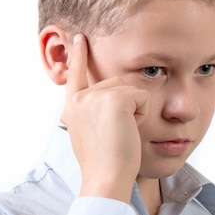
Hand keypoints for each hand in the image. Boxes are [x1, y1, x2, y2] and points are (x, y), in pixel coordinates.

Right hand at [60, 34, 149, 202]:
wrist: (106, 177)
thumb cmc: (103, 163)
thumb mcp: (87, 134)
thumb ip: (90, 114)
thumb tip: (102, 102)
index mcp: (72, 108)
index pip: (75, 76)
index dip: (78, 56)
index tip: (80, 38)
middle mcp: (81, 99)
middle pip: (116, 82)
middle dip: (126, 104)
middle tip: (118, 133)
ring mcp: (96, 97)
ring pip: (130, 89)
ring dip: (134, 110)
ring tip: (122, 133)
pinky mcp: (116, 99)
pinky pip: (142, 97)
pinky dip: (142, 114)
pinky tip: (130, 130)